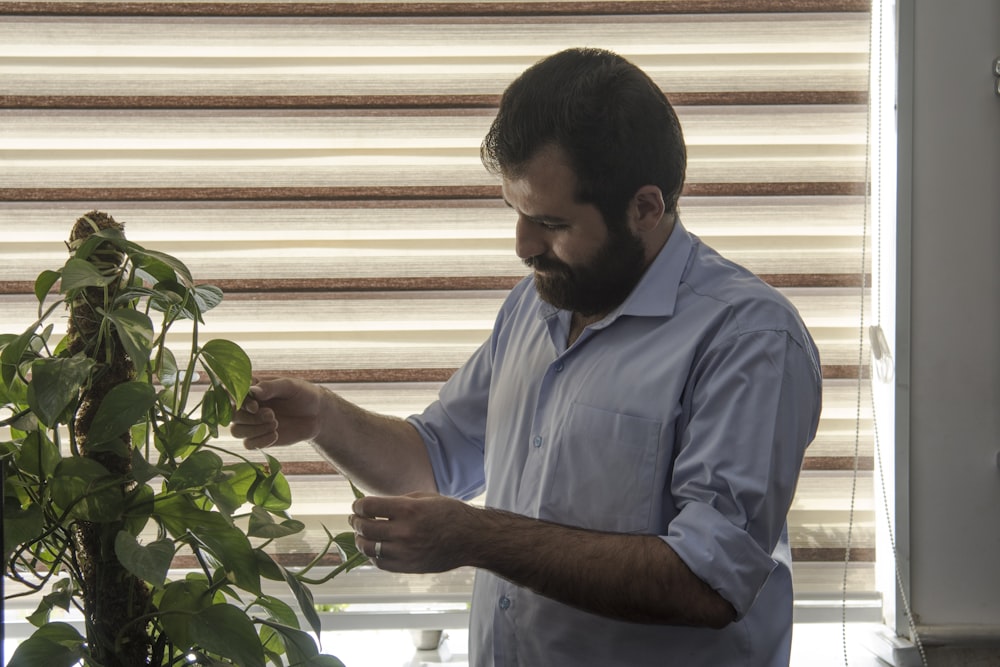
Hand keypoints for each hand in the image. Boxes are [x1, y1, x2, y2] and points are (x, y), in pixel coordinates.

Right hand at [230, 377, 324, 448]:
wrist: (317, 414)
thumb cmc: (303, 394)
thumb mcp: (290, 386)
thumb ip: (271, 387)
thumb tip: (253, 391)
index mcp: (250, 387)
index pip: (229, 393)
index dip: (239, 402)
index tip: (256, 406)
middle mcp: (246, 406)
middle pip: (231, 416)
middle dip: (250, 418)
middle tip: (272, 415)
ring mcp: (251, 423)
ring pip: (236, 431)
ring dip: (255, 430)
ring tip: (276, 424)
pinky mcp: (258, 438)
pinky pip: (247, 445)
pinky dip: (261, 441)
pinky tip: (276, 435)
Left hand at [350, 493, 479, 573]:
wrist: (471, 538)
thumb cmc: (450, 513)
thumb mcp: (425, 497)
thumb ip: (397, 501)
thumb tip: (373, 505)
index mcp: (409, 509)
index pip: (369, 507)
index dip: (359, 505)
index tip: (358, 506)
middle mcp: (405, 532)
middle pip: (365, 527)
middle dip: (356, 521)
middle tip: (356, 518)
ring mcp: (405, 552)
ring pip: (368, 548)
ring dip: (360, 539)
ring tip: (361, 534)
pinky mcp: (408, 567)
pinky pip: (380, 563)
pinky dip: (371, 555)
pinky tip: (374, 548)